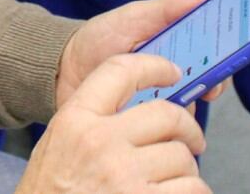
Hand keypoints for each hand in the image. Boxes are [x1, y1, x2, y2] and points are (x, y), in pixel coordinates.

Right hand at [18, 54, 211, 193]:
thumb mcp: (56, 148)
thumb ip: (91, 123)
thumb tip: (139, 112)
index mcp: (75, 121)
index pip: (120, 71)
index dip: (154, 67)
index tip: (172, 72)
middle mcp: (100, 143)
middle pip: (167, 115)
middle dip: (188, 129)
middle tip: (192, 141)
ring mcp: (124, 176)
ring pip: (183, 158)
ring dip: (186, 171)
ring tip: (173, 182)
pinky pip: (193, 189)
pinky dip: (193, 193)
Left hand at [56, 0, 227, 110]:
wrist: (61, 71)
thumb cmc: (98, 39)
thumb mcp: (133, 17)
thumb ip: (169, 7)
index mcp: (175, 47)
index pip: (214, 52)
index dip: (229, 52)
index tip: (234, 51)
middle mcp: (173, 76)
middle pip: (209, 82)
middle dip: (213, 82)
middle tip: (207, 82)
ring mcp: (159, 102)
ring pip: (190, 108)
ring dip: (186, 103)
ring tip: (169, 94)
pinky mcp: (143, 124)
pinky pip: (165, 128)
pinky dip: (163, 122)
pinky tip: (150, 111)